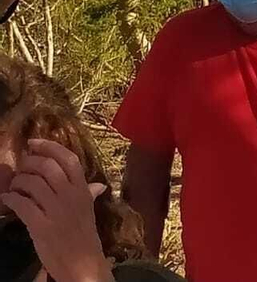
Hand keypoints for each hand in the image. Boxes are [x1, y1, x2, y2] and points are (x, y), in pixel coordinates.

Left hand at [1, 140, 114, 281]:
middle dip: (29, 163)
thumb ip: (90, 195)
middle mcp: (71, 197)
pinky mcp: (41, 226)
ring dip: (17, 182)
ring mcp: (56, 211)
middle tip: (21, 167)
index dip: (49, 147)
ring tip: (14, 186)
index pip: (69, 159)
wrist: (82, 264)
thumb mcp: (89, 212)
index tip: (34, 143)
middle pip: (48, 167)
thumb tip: (98, 185)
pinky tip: (7, 200)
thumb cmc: (84, 237)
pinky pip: (22, 204)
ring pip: (32, 183)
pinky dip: (10, 199)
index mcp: (83, 191)